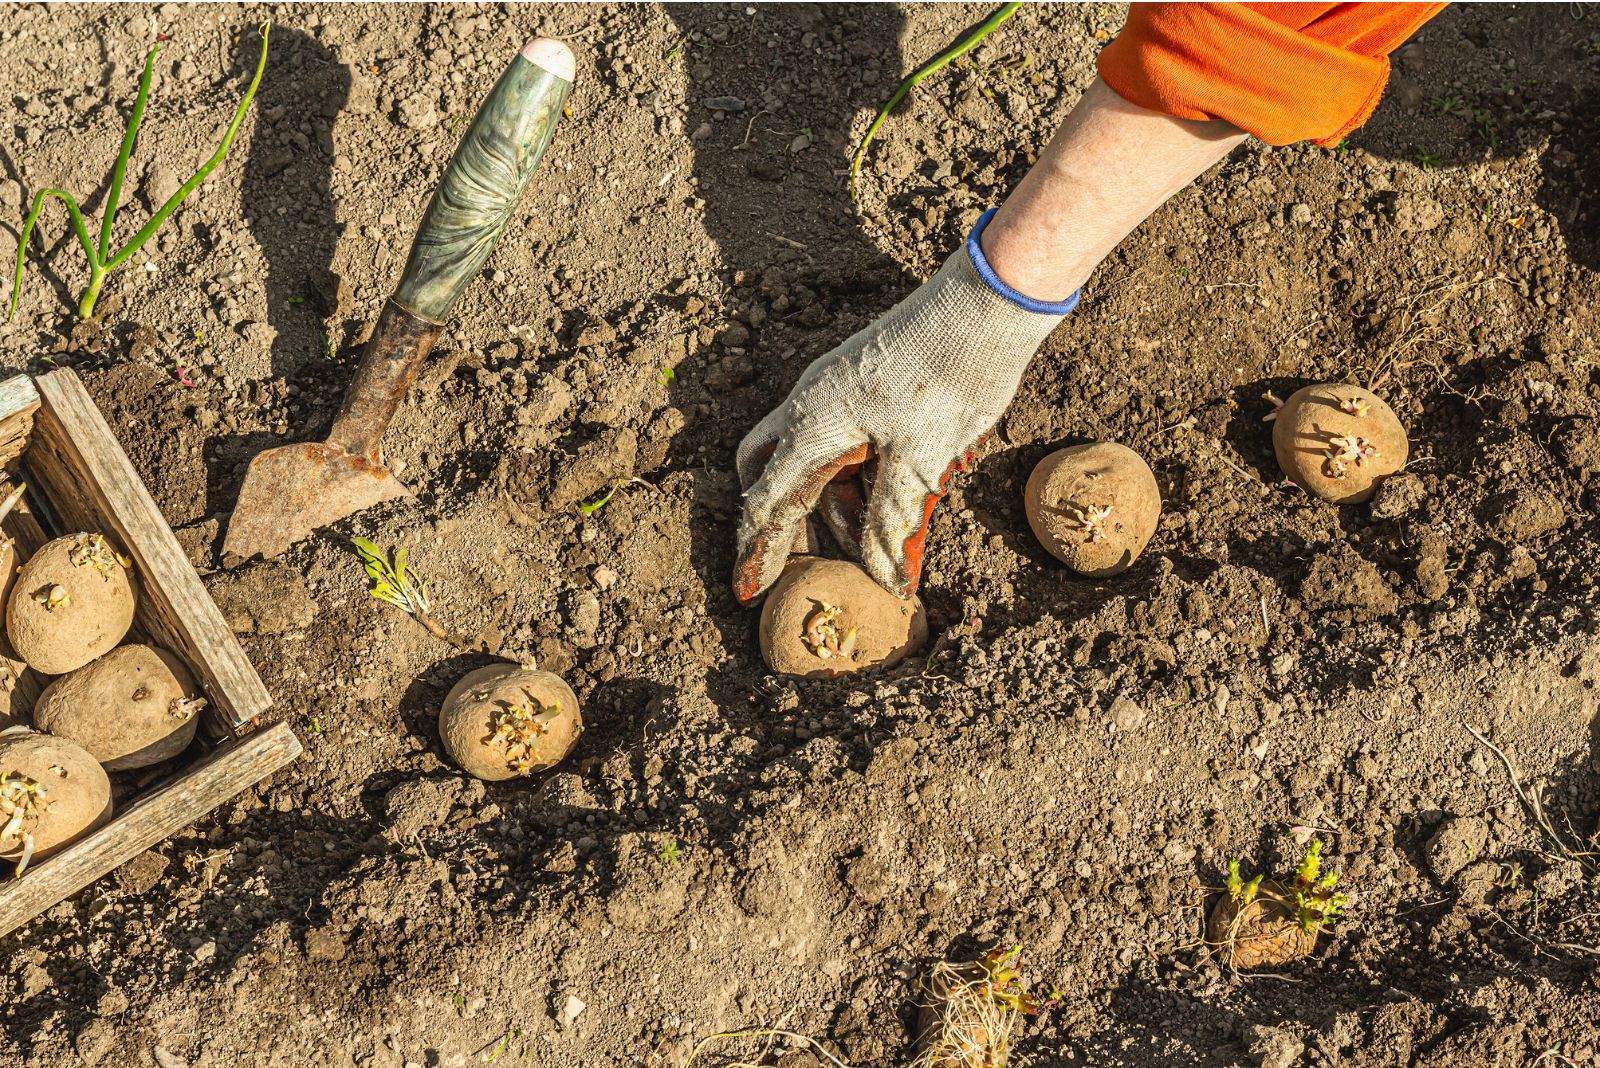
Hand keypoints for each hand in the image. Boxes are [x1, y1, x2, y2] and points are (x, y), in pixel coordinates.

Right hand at [733, 217, 1077, 602]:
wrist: (985, 302)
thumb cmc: (949, 377)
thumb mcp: (922, 462)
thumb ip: (892, 522)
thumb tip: (885, 581)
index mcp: (813, 425)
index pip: (768, 501)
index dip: (758, 551)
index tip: (748, 591)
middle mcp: (811, 403)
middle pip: (768, 471)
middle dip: (780, 519)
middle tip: (796, 562)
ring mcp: (835, 388)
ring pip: (814, 458)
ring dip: (836, 501)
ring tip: (881, 541)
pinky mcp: (863, 381)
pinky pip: (842, 438)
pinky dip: (857, 476)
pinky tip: (892, 498)